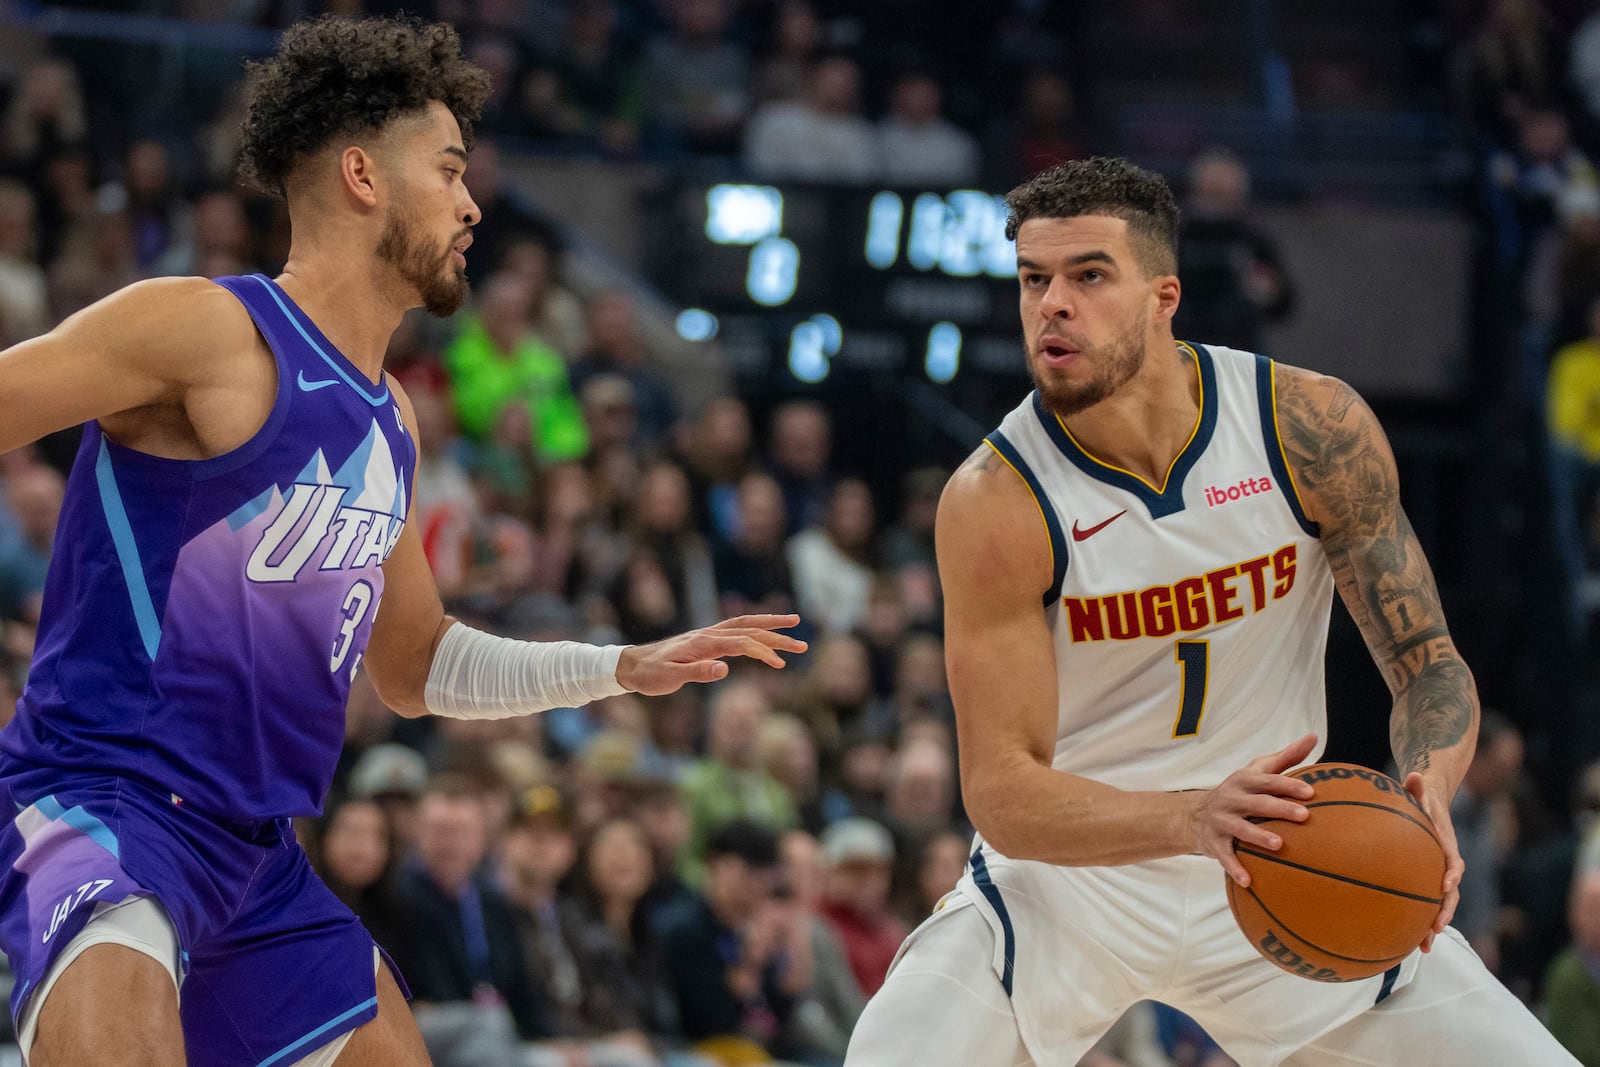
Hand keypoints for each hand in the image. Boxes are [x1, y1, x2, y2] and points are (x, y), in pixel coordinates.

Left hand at [615, 614, 806, 695]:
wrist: (631, 665)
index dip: (762, 652)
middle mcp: (708, 634)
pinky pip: (736, 631)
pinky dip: (755, 630)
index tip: (780, 665)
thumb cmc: (650, 674)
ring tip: (793, 627)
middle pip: (749, 628)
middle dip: (777, 634)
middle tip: (803, 644)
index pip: (741, 643)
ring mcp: (708, 635)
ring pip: (745, 625)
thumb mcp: (670, 678)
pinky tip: (764, 637)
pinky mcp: (706, 640)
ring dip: (770, 626)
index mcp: (703, 642)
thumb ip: (698, 672)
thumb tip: (725, 669)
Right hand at [1190, 733, 1317, 886]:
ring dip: (1258, 837)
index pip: (1268, 781)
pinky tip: (1249, 881)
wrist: (1193, 815)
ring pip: (1240, 829)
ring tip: (1279, 845)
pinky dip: (1235, 868)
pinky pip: (1224, 856)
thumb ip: (1285, 757)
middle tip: (1304, 816)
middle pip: (1257, 803)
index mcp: (1244, 781)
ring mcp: (1221, 821)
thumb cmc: (1239, 792)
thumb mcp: (1256, 772)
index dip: (1288, 786)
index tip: (1311, 793)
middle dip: (1279, 809)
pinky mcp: (1213, 843)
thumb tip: (1313, 737)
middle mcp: (1231, 799)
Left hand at [1404, 770, 1462, 951]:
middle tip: (1434, 929)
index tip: (1446, 885)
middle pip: (1450, 892)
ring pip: (1440, 904)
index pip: (1453, 860)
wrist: (1430, 799)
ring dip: (1433, 925)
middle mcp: (1445, 862)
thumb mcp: (1419, 789)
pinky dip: (1418, 920)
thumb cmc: (1421, 795)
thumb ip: (1416, 786)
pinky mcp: (1425, 879)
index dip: (1452, 873)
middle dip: (1444, 912)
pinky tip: (1405, 939)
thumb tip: (1415, 774)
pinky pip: (1424, 902)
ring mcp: (1436, 873)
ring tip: (1423, 946)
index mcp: (1445, 842)